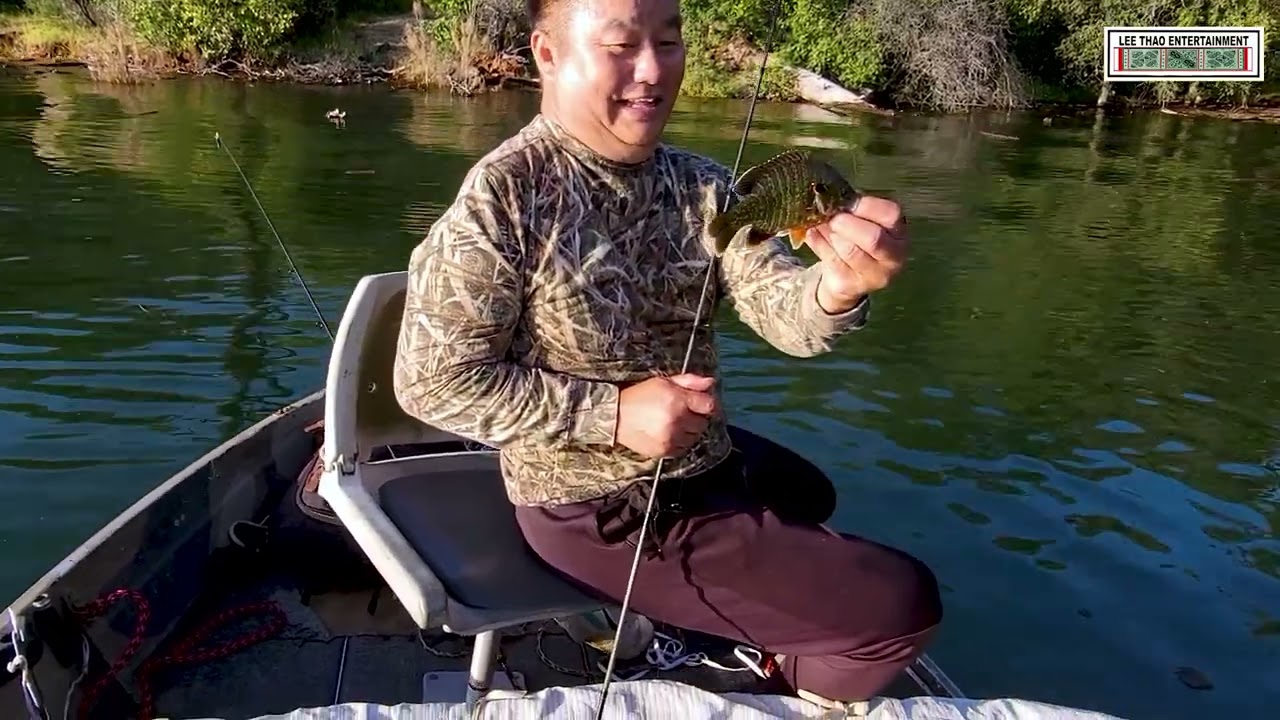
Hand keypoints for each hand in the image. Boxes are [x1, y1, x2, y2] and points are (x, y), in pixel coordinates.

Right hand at [615, 374, 717, 458]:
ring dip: (688, 431)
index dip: (708, 404)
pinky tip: (668, 433)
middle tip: (682, 412)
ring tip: (673, 423)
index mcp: (677, 400)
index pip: (709, 406)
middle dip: (696, 417)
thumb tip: (710, 383)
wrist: (615, 416)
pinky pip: (683, 449)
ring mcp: (670, 438)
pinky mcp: (664, 451)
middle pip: (703, 423)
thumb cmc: (639, 396)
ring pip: (694, 437)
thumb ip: (690, 382)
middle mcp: (676, 420)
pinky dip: (679, 442)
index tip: (701, 404)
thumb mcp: (664, 382)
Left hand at [804, 195, 908, 312]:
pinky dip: (818, 244)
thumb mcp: (861, 220)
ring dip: (832, 235)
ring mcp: (875, 276)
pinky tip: (812, 234)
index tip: (847, 202)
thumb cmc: (856, 238)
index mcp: (899, 232)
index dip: (866, 206)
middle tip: (833, 219)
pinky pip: (832, 262)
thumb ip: (852, 209)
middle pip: (874, 238)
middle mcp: (894, 256)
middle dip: (849, 224)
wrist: (848, 275)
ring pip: (851, 252)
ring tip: (822, 226)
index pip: (890, 214)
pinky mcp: (851, 286)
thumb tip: (828, 195)